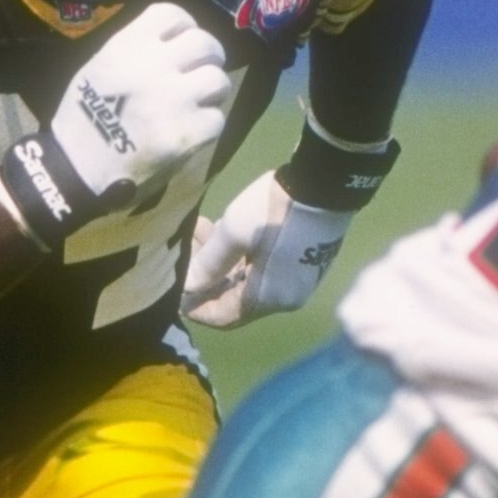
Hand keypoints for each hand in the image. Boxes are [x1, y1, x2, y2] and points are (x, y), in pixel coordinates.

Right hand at [49, 1, 231, 204]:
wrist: (77, 170)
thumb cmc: (83, 120)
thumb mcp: (98, 69)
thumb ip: (132, 52)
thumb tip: (170, 45)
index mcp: (127, 46)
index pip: (172, 14)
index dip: (184, 27)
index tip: (182, 44)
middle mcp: (153, 65)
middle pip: (204, 43)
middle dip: (208, 57)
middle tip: (200, 73)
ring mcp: (173, 99)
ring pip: (218, 79)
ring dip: (212, 92)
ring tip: (198, 104)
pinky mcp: (187, 133)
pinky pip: (217, 118)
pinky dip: (207, 126)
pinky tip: (191, 132)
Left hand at [183, 171, 349, 327]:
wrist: (325, 180)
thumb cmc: (274, 210)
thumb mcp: (233, 233)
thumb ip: (207, 264)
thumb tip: (187, 287)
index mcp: (270, 298)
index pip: (223, 317)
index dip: (195, 307)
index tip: (172, 290)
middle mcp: (286, 295)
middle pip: (235, 295)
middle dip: (206, 274)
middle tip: (184, 247)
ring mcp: (299, 277)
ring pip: (247, 276)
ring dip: (221, 258)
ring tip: (198, 228)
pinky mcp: (305, 258)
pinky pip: (265, 265)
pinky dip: (241, 253)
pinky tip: (222, 228)